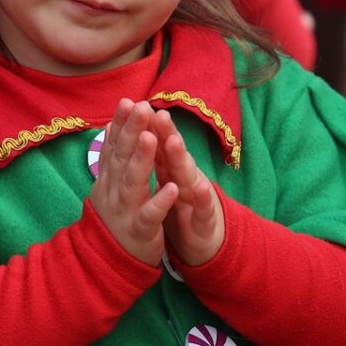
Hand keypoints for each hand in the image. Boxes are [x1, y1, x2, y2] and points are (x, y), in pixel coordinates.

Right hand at [92, 100, 179, 266]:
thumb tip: (111, 126)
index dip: (120, 123)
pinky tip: (172, 189)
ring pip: (133, 182)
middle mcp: (113, 191)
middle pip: (122, 157)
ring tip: (152, 138)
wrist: (106, 264)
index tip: (128, 100)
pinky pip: (149, 216)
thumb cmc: (115, 218)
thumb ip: (112, 158)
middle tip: (141, 107)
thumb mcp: (109, 186)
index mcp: (108, 179)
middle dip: (132, 131)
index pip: (113, 146)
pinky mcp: (138, 231)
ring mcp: (124, 211)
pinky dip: (160, 202)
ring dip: (142, 159)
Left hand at [151, 111, 224, 266]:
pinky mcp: (206, 218)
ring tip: (173, 140)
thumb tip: (141, 128)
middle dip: (166, 133)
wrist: (205, 241)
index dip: (150, 126)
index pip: (159, 143)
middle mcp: (186, 176)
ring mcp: (197, 196)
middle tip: (158, 113)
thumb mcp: (168, 179)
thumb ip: (159, 155)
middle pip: (174, 153)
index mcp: (172, 169)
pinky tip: (200, 187)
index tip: (139, 105)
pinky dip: (202, 197)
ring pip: (189, 175)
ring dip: (181, 158)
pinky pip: (204, 207)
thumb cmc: (183, 205)